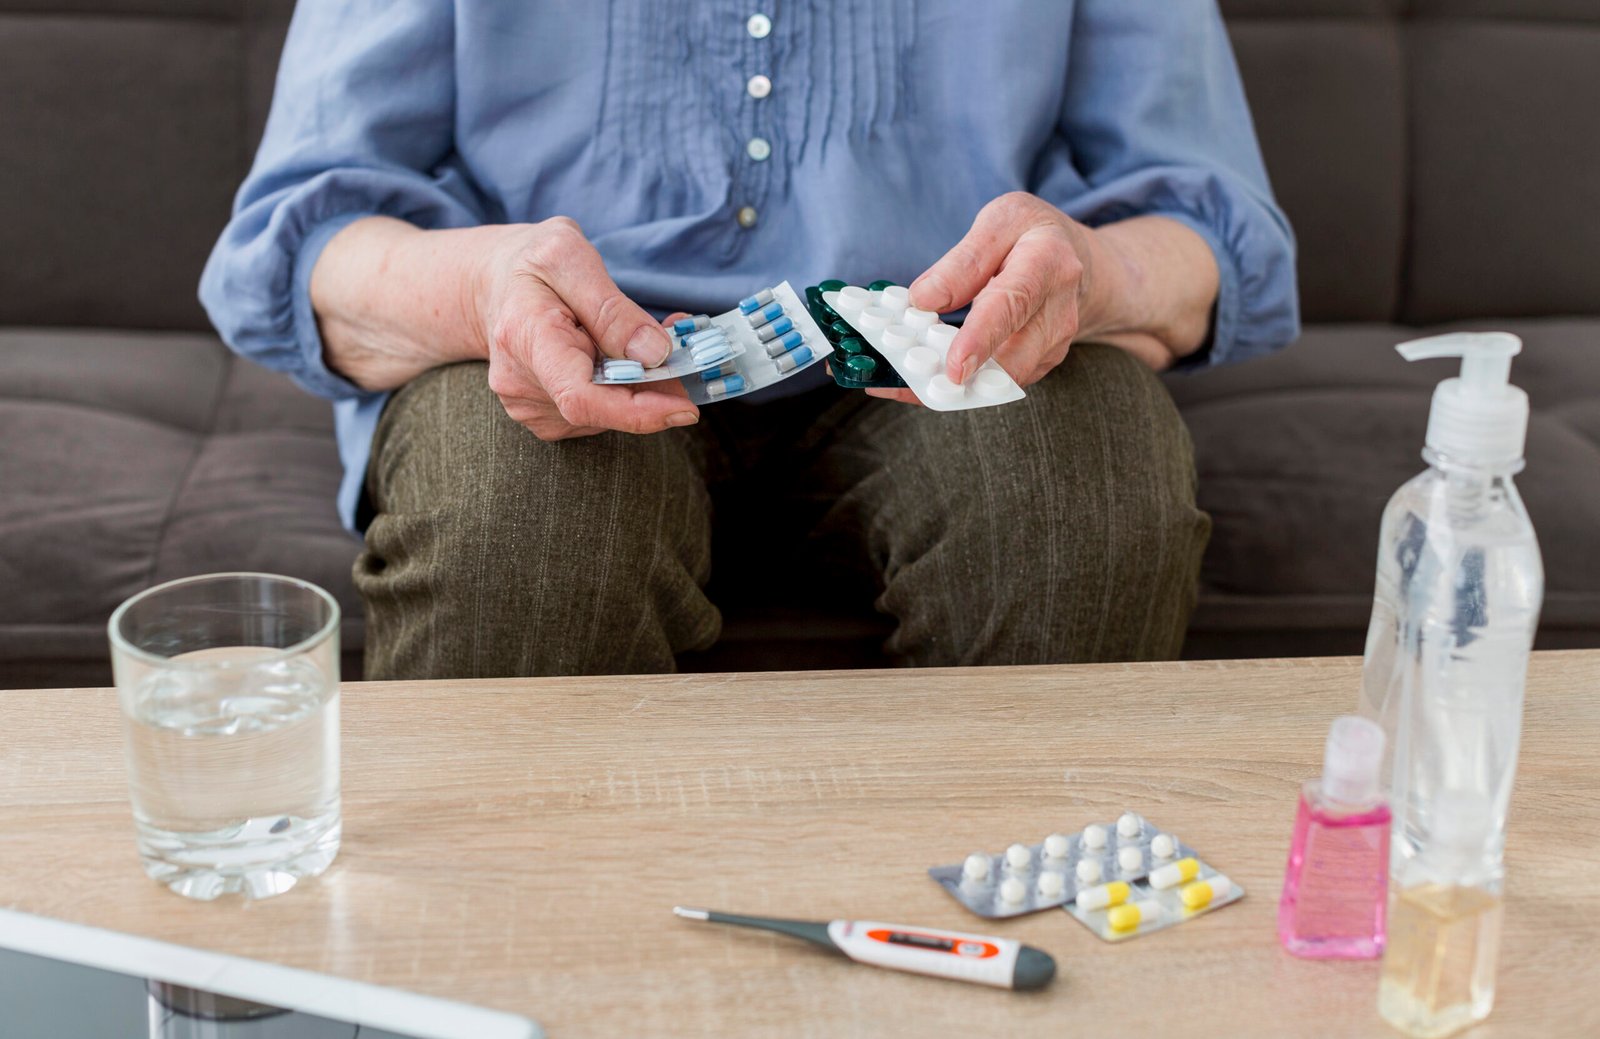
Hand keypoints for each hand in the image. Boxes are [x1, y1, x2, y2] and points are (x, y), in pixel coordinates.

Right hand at [477, 217, 698, 438]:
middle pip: (602, 409)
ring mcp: (528, 405)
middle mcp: (520, 382)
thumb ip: (612, 307)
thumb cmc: (531, 262)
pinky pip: (597, 415)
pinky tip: (621, 360)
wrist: (493, 283)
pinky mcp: (543, 416)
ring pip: (605, 415)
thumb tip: (654, 354)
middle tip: (683, 351)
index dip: (638, 412)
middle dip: (653, 389)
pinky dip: (622, 393)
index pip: (581, 398)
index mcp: (526, 337)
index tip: (685, 408)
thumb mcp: (569, 256)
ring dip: (640, 387)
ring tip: (645, 342)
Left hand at [868, 192, 1105, 405]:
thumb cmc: (1029, 235)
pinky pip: (997, 383)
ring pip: (1002, 380)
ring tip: (901, 379)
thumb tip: (922, 299)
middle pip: (1013, 357)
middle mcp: (1059, 311)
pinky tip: (922, 379)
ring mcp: (1054, 344)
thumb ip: (963, 261)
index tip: (954, 367)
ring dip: (953, 387)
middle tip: (907, 379)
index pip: (1012, 304)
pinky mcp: (1041, 363)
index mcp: (1047, 262)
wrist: (1074, 260)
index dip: (981, 338)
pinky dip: (960, 386)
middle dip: (962, 377)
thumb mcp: (998, 222)